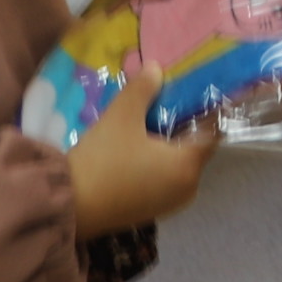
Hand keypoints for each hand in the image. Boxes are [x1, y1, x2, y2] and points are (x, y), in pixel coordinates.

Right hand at [68, 67, 218, 234]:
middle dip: (182, 125)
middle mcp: (187, 189)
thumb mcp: (122, 116)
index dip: (206, 109)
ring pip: (177, 165)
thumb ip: (143, 89)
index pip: (212, 132)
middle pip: (194, 149)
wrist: (69, 206)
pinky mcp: (150, 212)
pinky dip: (156, 164)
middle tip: (165, 101)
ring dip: (167, 146)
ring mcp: (169, 204)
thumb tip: (156, 69)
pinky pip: (163, 180)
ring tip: (146, 122)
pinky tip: (135, 149)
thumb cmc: (102, 160)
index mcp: (188, 166)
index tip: (195, 91)